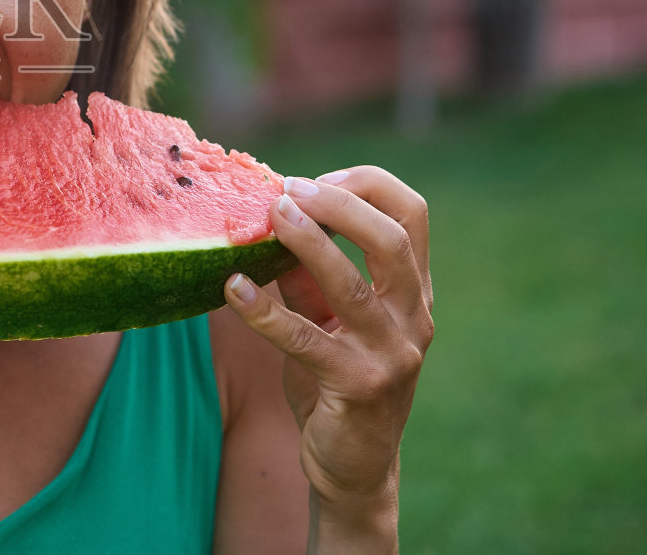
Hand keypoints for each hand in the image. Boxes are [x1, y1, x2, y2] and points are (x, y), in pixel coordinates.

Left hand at [222, 166, 433, 533]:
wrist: (353, 466)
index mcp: (413, 291)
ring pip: (353, 287)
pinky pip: (306, 341)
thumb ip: (307, 273)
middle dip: (341, 205)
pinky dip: (266, 312)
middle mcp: (413, 318)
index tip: (315, 179)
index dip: (367, 185)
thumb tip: (269, 215)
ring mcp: (392, 355)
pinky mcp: (358, 388)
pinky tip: (233, 288)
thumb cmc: (338, 379)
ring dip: (309, 244)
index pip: (412, 215)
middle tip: (290, 190)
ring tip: (270, 216)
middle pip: (392, 241)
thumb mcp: (327, 317)